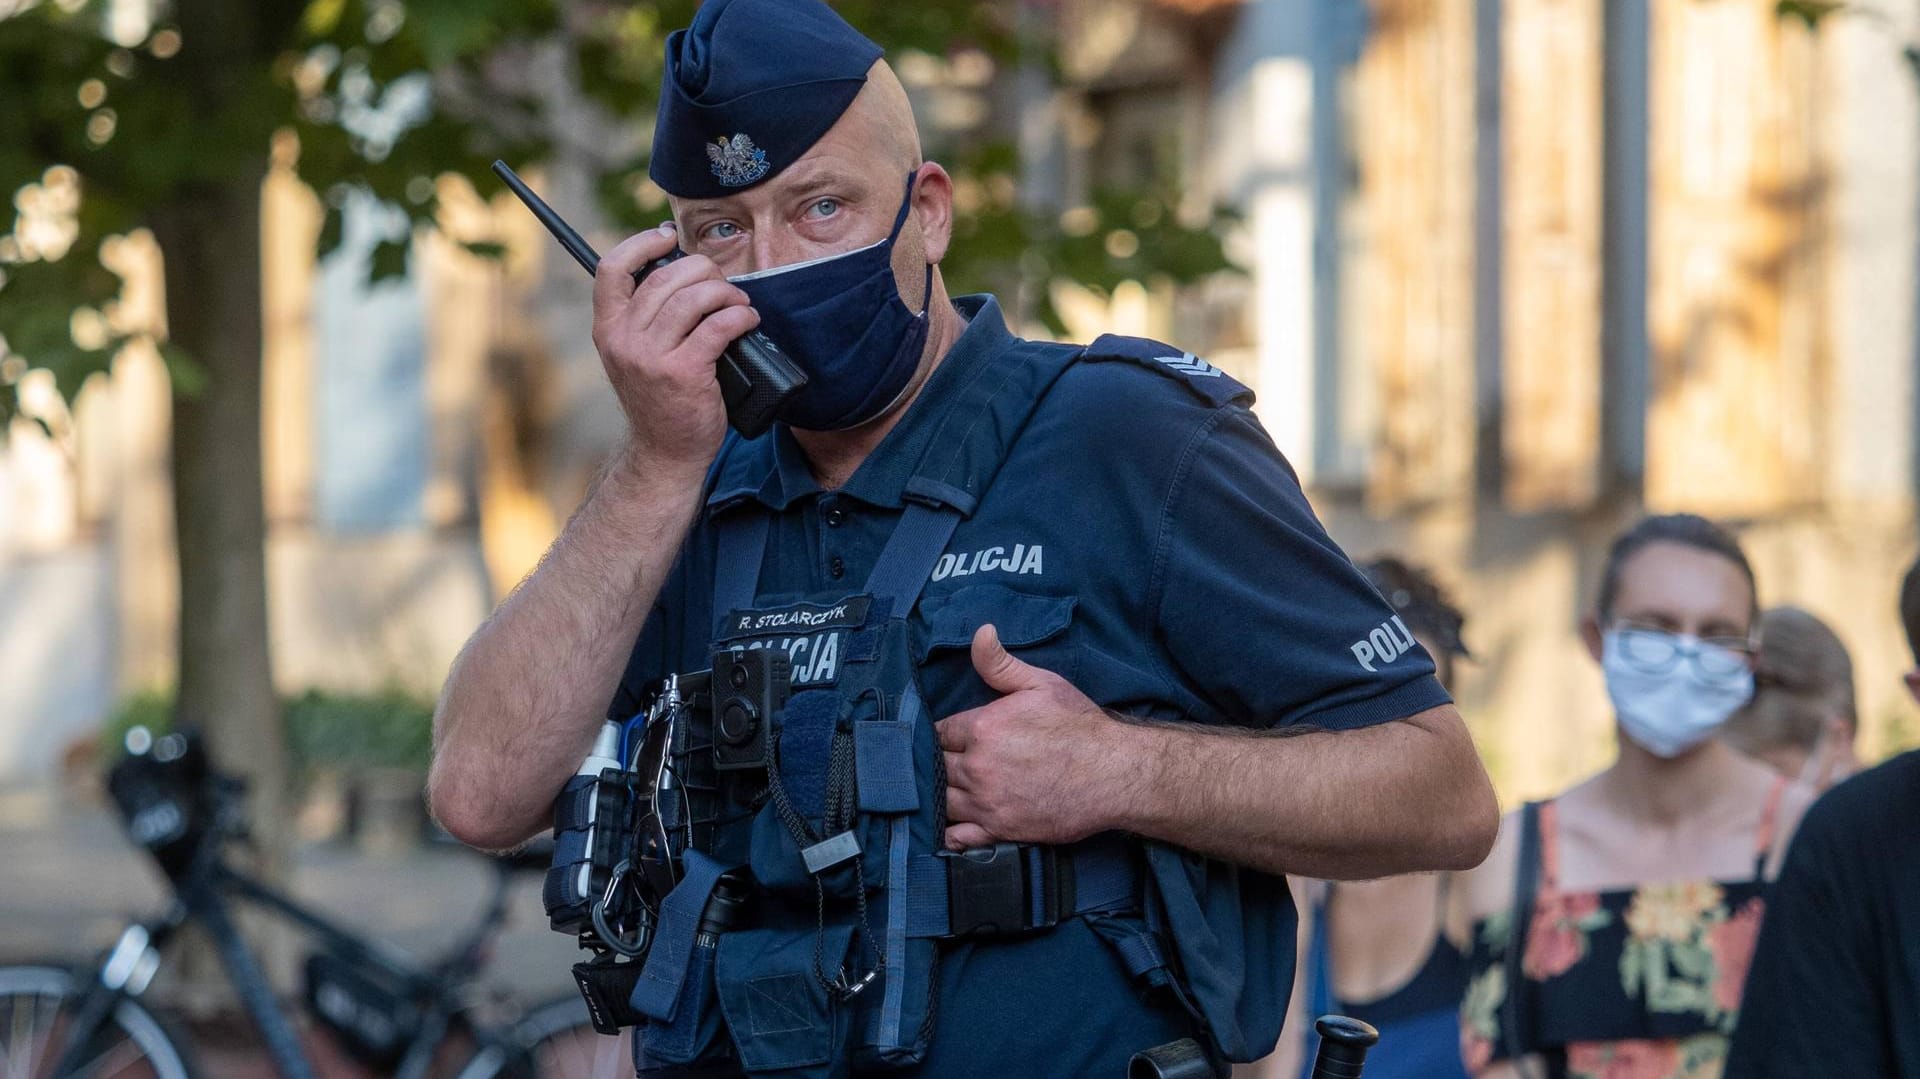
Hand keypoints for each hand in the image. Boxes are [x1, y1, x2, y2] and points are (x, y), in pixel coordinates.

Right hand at [591, 223, 760, 474]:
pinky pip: (717, 326)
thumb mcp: (635, 354)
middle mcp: (623, 339)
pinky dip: (739, 316)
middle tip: (721, 283)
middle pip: (664, 277)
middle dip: (702, 270)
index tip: (668, 237)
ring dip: (724, 292)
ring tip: (739, 302)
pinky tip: (748, 320)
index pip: (612, 268)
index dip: (641, 243)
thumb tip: (682, 272)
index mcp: (608, 329)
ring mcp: (651, 357)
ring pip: (692, 298)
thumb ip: (646, 317)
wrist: (665, 451)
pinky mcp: (683, 373)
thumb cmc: (660, 399)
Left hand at [935, 624, 1137, 849]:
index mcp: (982, 728)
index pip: (938, 732)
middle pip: (935, 766)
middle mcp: (977, 767)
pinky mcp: (1000, 831)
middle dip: (937, 763)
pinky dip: (948, 835)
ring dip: (938, 794)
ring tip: (942, 790)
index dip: (940, 734)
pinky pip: (959, 839)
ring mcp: (987, 802)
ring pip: (941, 800)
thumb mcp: (1041, 684)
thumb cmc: (1079, 726)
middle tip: (943, 763)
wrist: (1113, 773)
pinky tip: (945, 829)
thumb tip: (980, 632)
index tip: (947, 737)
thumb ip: (1000, 664)